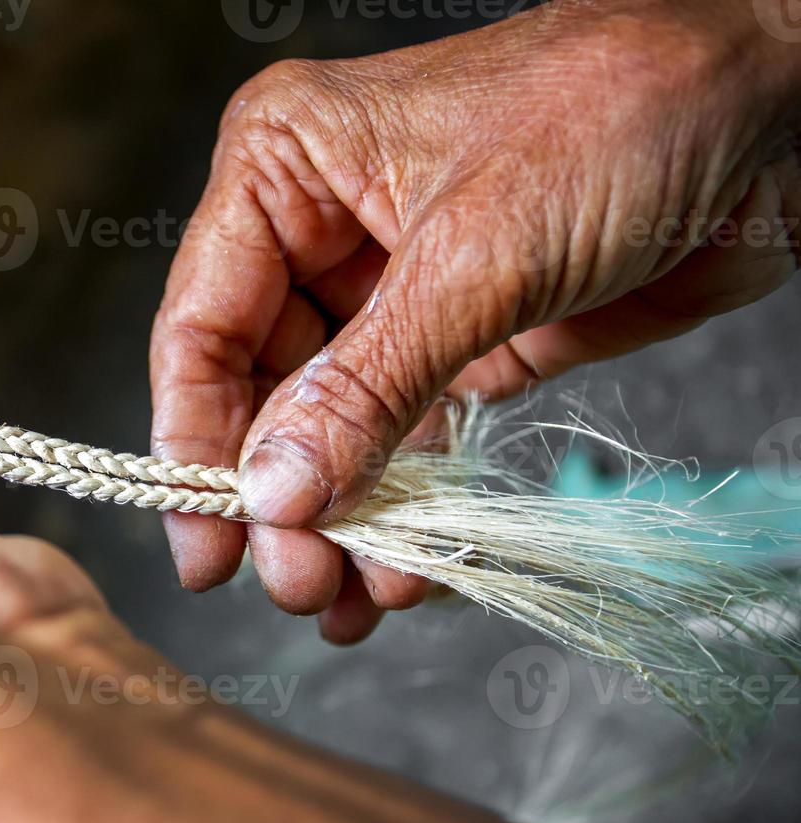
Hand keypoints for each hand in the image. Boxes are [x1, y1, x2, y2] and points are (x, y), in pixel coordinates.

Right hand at [150, 0, 800, 637]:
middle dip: (278, 496)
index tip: (208, 546)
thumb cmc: (620, 110)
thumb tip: (273, 492)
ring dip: (337, 519)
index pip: (202, 327)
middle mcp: (319, 230)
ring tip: (346, 600)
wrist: (774, 107)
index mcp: (284, 169)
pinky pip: (404, 439)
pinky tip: (401, 566)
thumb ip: (366, 385)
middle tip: (296, 582)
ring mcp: (388, 291)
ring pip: (327, 429)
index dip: (195, 444)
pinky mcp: (458, 341)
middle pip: (259, 392)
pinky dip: (401, 506)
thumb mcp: (475, 255)